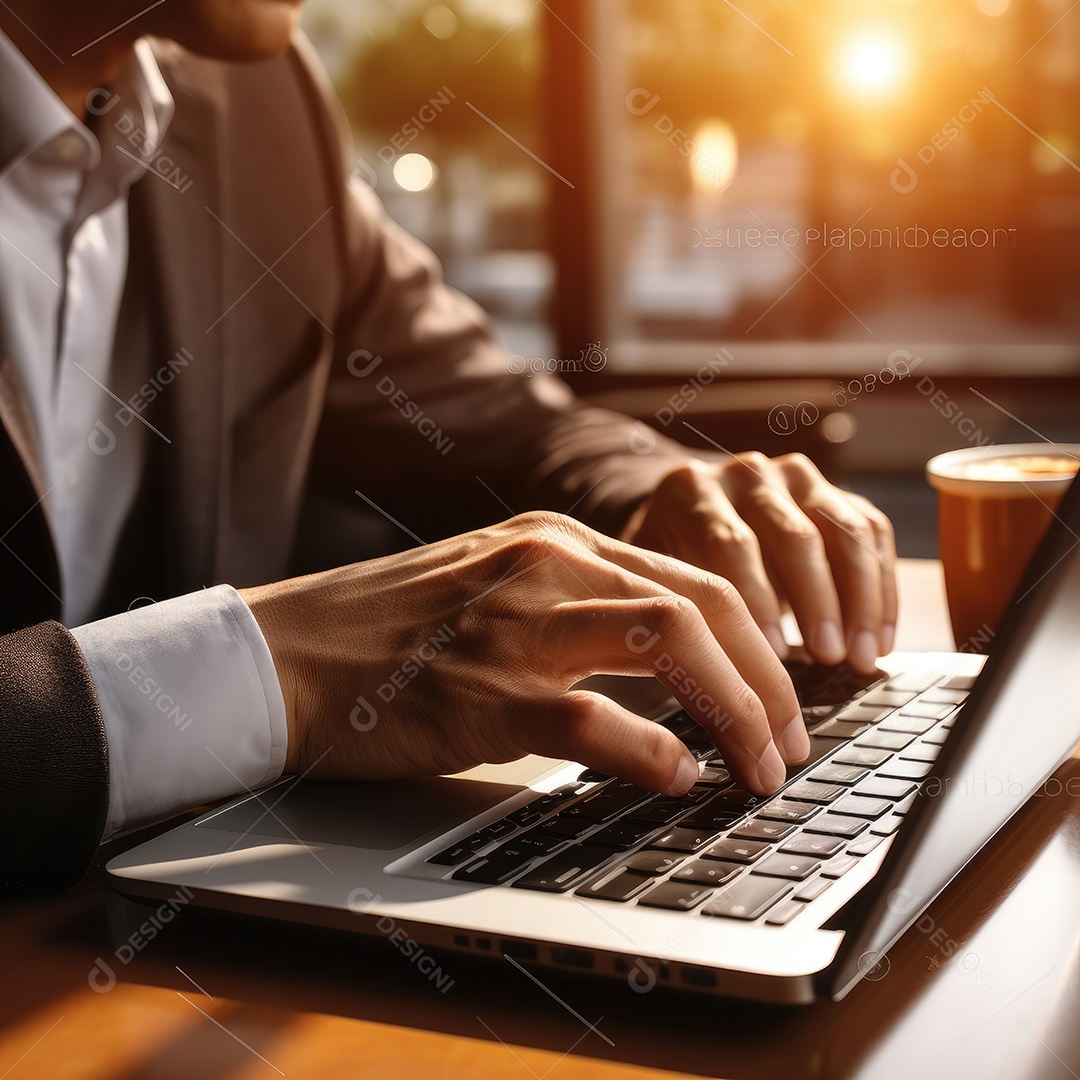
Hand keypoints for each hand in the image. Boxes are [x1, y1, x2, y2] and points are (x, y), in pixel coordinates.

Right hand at [241, 512, 805, 796]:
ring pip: (672, 643)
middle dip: (772, 679)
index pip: (694, 577)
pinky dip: (654, 753)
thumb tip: (669, 675)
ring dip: (739, 711)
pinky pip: (596, 719)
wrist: (288, 654)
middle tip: (793, 742)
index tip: (786, 695)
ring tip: (763, 767)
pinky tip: (677, 778)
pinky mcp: (485, 692)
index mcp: (557, 540)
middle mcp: (549, 563)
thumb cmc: (390, 631)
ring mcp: (518, 623)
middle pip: (704, 604)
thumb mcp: (495, 588)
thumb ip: (577, 612)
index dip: (761, 642)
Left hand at [623, 455, 896, 672]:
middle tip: (830, 658)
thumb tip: (714, 684)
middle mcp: (746, 473)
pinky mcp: (835, 491)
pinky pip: (873, 533)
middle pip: (794, 536)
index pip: (731, 544)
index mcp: (691, 490)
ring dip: (861, 600)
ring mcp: (795, 477)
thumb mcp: (658, 579)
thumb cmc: (670, 567)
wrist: (688, 520)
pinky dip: (882, 590)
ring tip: (863, 657)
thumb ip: (680, 610)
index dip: (757, 603)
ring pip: (844, 532)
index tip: (775, 658)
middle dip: (816, 603)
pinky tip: (880, 640)